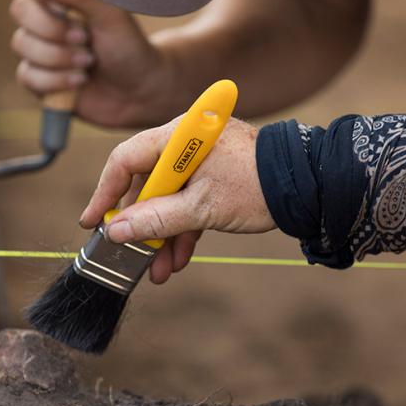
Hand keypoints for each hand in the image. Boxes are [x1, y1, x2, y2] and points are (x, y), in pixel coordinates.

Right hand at [9, 0, 178, 126]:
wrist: (137, 92)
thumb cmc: (128, 47)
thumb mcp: (111, 16)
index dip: (48, 6)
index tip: (73, 16)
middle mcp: (45, 21)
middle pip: (20, 12)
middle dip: (54, 31)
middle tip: (85, 40)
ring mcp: (39, 50)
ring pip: (23, 45)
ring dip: (60, 58)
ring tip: (88, 63)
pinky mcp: (38, 80)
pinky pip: (28, 76)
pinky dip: (56, 81)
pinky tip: (79, 82)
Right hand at [79, 118, 275, 283]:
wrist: (311, 187)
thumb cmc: (257, 187)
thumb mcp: (201, 209)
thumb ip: (155, 220)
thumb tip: (115, 231)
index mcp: (179, 135)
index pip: (126, 160)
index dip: (105, 193)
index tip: (93, 223)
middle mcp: (186, 143)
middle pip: (146, 184)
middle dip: (139, 226)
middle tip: (127, 253)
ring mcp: (202, 160)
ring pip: (168, 198)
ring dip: (161, 236)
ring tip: (157, 270)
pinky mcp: (216, 177)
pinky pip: (189, 202)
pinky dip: (183, 229)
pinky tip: (178, 259)